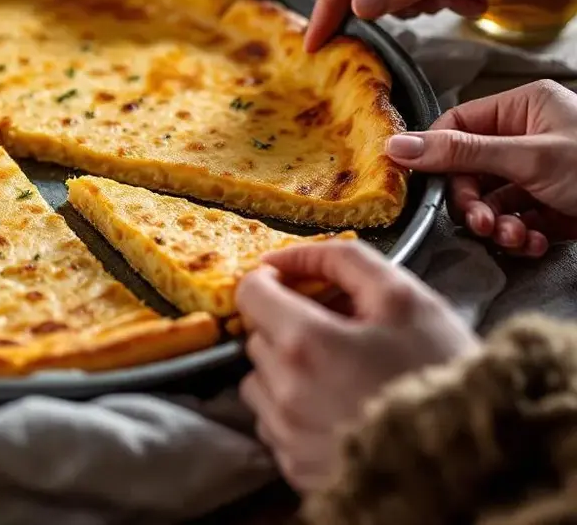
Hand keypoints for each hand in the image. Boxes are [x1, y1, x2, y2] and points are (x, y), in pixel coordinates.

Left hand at [236, 239, 478, 490]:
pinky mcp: (295, 469)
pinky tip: (339, 410)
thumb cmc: (441, 371)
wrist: (474, 454)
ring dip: (288, 372)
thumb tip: (289, 256)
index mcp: (304, 343)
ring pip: (261, 384)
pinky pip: (276, 426)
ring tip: (341, 376)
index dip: (272, 281)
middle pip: (258, 339)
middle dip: (288, 328)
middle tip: (338, 334)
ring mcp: (287, 435)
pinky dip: (296, 412)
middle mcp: (284, 392)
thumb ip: (344, 261)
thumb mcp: (404, 298)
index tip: (295, 286)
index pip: (251, 293)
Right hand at [385, 79, 576, 255]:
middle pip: (470, 169)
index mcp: (523, 107)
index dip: (436, 156)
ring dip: (497, 224)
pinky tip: (533, 243)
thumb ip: (460, 153)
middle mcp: (529, 136)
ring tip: (514, 238)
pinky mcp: (553, 206)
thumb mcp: (528, 158)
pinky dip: (520, 235)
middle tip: (482, 224)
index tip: (423, 185)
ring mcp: (541, 172)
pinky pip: (517, 219)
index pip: (456, 125)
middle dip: (473, 202)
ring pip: (493, 200)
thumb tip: (397, 145)